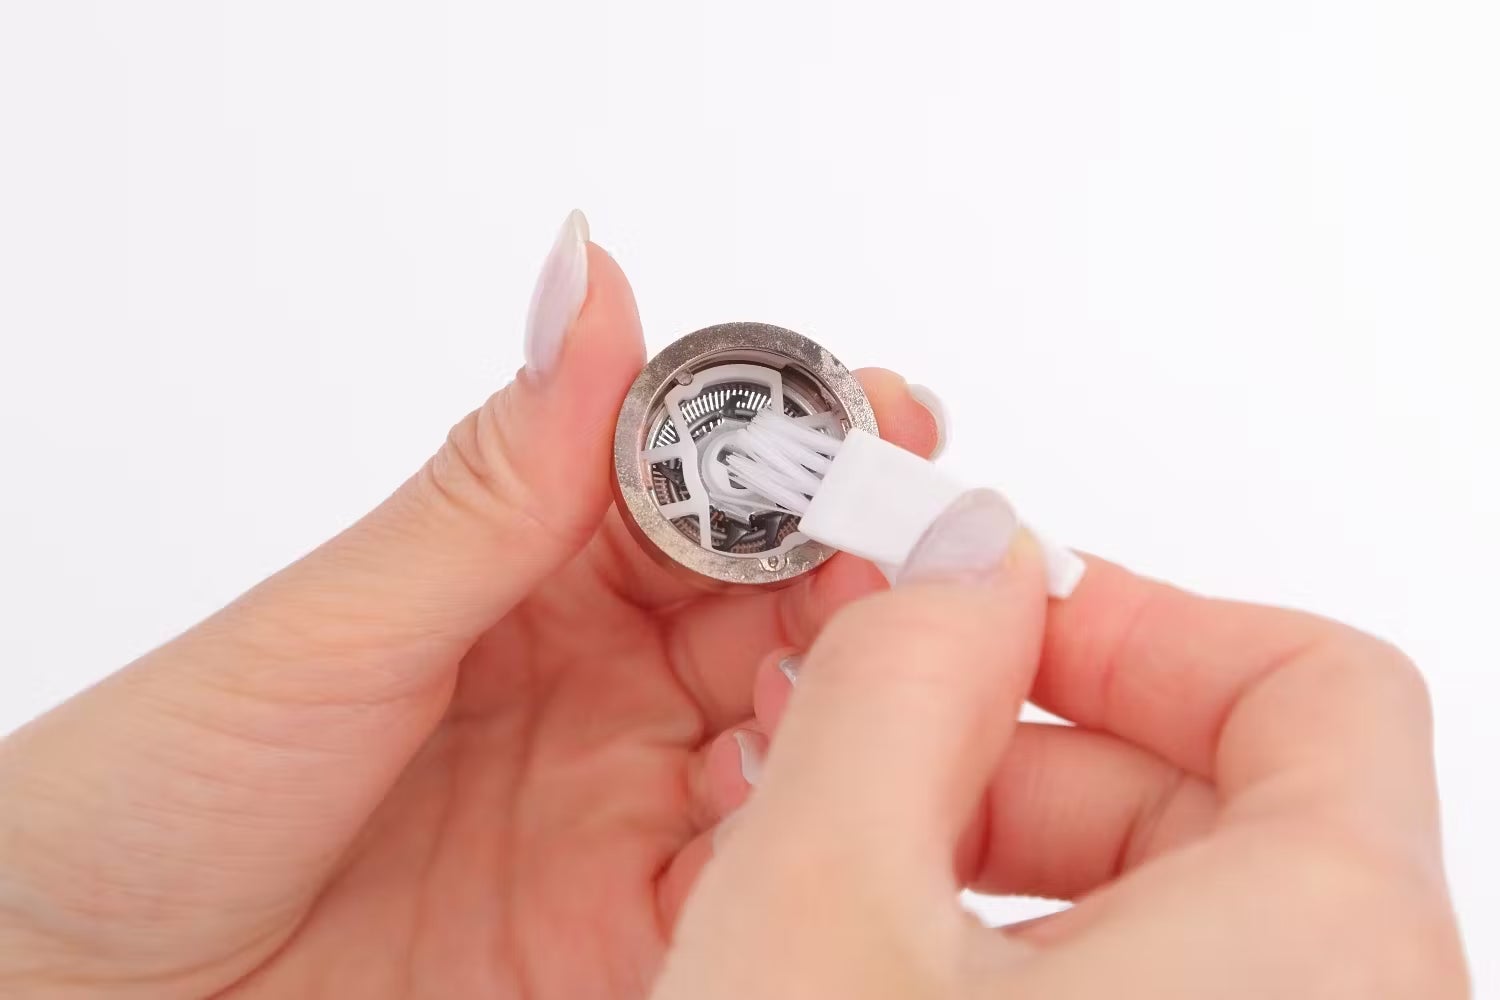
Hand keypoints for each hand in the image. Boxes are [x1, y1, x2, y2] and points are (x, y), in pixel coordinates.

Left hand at [0, 215, 941, 997]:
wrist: (81, 998)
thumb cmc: (159, 793)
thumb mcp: (340, 620)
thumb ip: (500, 478)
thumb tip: (587, 277)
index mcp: (530, 573)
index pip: (701, 486)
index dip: (793, 442)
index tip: (870, 415)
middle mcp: (600, 680)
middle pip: (780, 600)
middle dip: (861, 558)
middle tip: (920, 536)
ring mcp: (624, 804)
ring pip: (800, 727)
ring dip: (857, 686)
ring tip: (882, 659)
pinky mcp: (632, 929)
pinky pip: (761, 874)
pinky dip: (813, 830)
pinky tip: (818, 789)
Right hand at [654, 491, 1468, 998]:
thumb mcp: (818, 910)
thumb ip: (892, 682)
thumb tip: (953, 558)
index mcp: (1322, 957)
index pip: (1311, 681)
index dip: (1127, 617)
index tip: (987, 615)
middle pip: (1229, 794)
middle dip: (1018, 742)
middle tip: (866, 739)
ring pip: (1168, 909)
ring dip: (991, 851)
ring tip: (835, 864)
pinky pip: (1135, 997)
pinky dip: (1008, 952)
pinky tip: (873, 960)